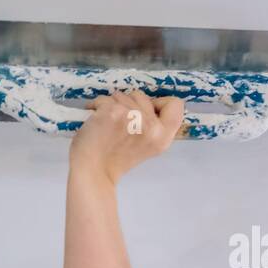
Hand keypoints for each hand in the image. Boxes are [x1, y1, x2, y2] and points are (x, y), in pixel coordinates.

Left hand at [69, 90, 183, 185]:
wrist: (92, 173)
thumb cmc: (114, 159)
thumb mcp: (146, 145)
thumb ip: (153, 126)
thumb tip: (147, 103)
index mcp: (163, 137)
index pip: (176, 104)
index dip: (159, 103)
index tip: (144, 113)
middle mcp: (151, 127)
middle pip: (144, 96)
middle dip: (129, 105)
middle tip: (119, 126)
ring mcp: (132, 117)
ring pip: (123, 95)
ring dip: (112, 105)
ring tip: (106, 124)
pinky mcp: (113, 112)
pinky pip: (104, 99)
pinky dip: (96, 106)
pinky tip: (94, 121)